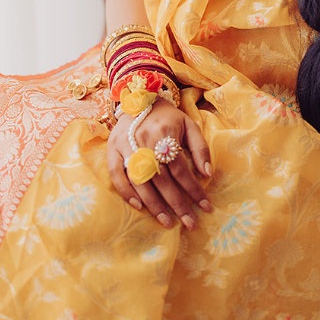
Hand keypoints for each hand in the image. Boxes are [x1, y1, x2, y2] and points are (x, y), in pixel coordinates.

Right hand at [107, 98, 211, 230]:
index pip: (181, 168)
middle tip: (190, 223)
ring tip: (168, 222)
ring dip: (154, 205)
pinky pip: (116, 175)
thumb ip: (200, 148)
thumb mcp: (189, 125)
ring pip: (140, 181)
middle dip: (177, 204)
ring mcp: (125, 146)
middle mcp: (143, 141)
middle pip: (162, 179)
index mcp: (165, 133)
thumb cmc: (168, 116)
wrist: (139, 96)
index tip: (206, 207)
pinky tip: (139, 207)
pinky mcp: (112, 149)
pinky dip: (126, 193)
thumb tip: (208, 174)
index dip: (194, 189)